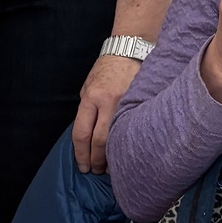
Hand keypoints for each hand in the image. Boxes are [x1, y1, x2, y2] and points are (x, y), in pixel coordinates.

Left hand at [72, 53, 139, 172]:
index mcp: (91, 98)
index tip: (83, 166)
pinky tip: (127, 153)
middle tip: (96, 171)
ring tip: (110, 169)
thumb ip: (86, 110)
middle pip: (100, 141)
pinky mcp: (140, 103)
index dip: (81, 154)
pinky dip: (128, 143)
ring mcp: (126, 104)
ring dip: (112, 157)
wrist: (129, 51)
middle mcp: (107, 102)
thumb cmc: (106, 70)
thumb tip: (85, 135)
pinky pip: (132, 128)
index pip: (82, 133)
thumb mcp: (88, 87)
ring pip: (118, 138)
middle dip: (96, 160)